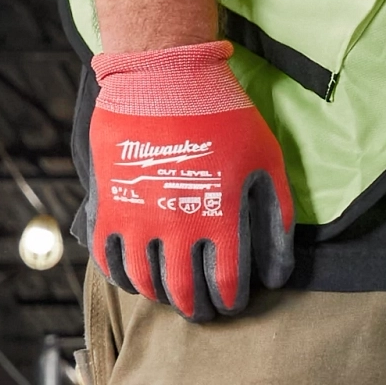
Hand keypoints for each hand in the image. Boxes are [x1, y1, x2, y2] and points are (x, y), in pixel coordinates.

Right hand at [89, 41, 294, 321]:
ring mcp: (137, 217)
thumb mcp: (266, 159)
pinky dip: (125, 277)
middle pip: (185, 293)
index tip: (233, 303)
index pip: (227, 284)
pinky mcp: (107, 205)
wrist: (163, 74)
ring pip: (146, 283)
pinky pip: (110, 261)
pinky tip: (139, 274)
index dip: (231, 301)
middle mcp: (177, 225)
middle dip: (199, 309)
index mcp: (220, 216)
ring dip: (163, 296)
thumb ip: (276, 219)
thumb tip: (278, 274)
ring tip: (173, 293)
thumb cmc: (222, 114)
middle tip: (204, 310)